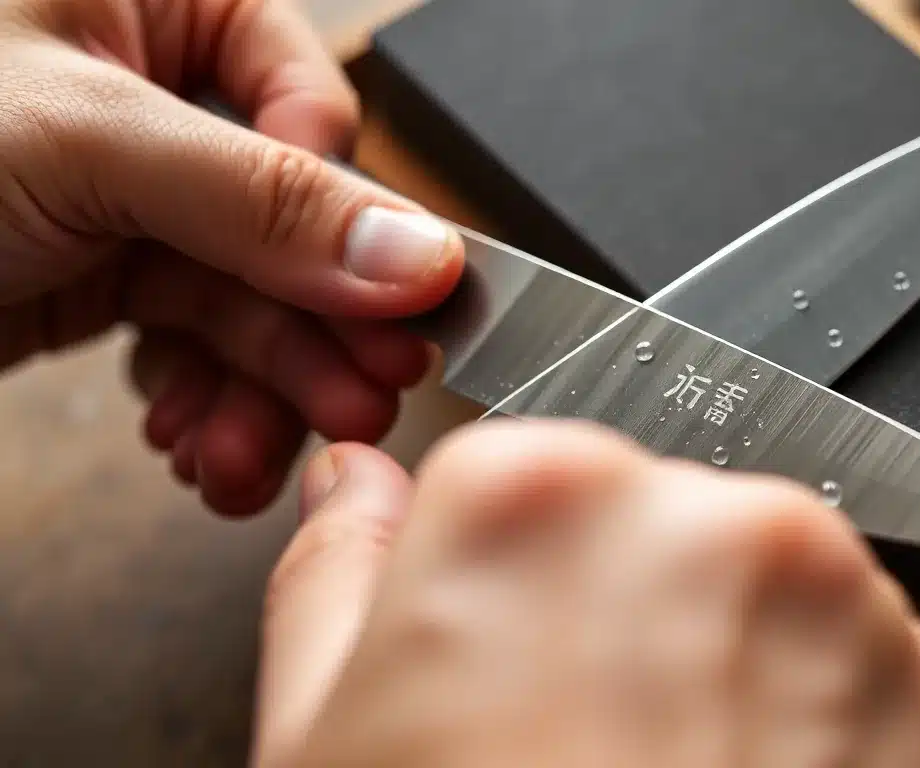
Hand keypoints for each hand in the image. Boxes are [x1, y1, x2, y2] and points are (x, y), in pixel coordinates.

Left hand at [0, 0, 464, 515]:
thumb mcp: (83, 143)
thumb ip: (262, 200)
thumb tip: (415, 251)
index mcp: (157, 3)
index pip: (308, 107)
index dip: (344, 212)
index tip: (384, 297)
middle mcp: (154, 92)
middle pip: (296, 221)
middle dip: (317, 326)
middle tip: (360, 398)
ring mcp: (136, 192)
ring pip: (255, 296)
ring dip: (265, 388)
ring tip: (251, 455)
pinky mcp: (110, 273)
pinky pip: (199, 341)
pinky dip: (210, 403)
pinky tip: (201, 446)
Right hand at [251, 419, 919, 767]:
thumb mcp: (328, 737)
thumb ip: (336, 571)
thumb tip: (353, 483)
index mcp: (538, 499)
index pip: (540, 481)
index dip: (526, 586)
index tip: (522, 657)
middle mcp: (702, 514)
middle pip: (667, 528)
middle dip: (639, 611)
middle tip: (595, 741)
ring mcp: (835, 597)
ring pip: (775, 589)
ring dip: (740, 659)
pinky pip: (871, 663)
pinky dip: (831, 720)